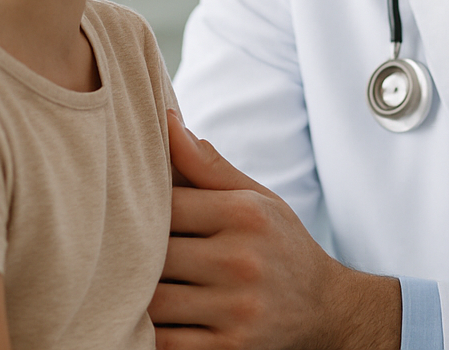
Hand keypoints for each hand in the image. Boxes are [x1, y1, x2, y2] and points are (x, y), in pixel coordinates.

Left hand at [150, 111, 401, 349]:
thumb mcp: (256, 199)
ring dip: (138, 296)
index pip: (167, 204)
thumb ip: (208, 166)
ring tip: (132, 284)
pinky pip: (168, 342)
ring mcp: (236, 309)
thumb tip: (166, 122)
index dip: (139, 207)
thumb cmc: (281, 246)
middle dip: (135, 254)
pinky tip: (150, 319)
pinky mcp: (229, 349)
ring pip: (154, 302)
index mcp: (245, 215)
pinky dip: (152, 333)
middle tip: (121, 250)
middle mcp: (242, 260)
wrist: (326, 310)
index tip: (128, 210)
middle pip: (155, 254)